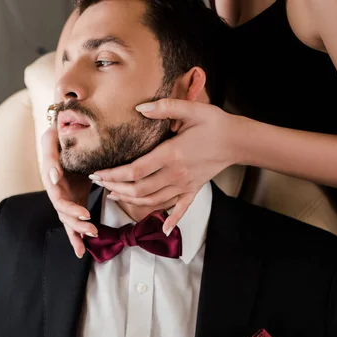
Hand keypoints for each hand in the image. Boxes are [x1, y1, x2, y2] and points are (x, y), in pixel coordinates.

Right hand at [41, 124, 97, 257]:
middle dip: (76, 221)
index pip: (57, 194)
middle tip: (92, 227)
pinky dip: (77, 236)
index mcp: (50, 176)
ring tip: (94, 234)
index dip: (68, 206)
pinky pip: (73, 222)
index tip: (83, 212)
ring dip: (79, 230)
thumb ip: (51, 154)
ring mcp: (64, 198)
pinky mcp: (73, 202)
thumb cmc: (60, 135)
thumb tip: (53, 177)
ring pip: (68, 219)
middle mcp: (55, 190)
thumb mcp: (52, 137)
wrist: (70, 137)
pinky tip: (80, 251)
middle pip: (63, 211)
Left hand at [92, 100, 238, 234]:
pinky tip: (163, 228)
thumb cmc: (214, 123)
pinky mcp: (193, 190)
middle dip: (115, 189)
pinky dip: (171, 220)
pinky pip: (180, 209)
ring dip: (130, 202)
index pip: (134, 171)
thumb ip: (165, 108)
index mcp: (171, 155)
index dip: (113, 175)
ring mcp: (184, 185)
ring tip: (114, 196)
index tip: (97, 173)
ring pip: (152, 201)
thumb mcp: (191, 108)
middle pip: (138, 190)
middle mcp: (175, 175)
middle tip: (100, 184)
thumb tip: (140, 107)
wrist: (238, 141)